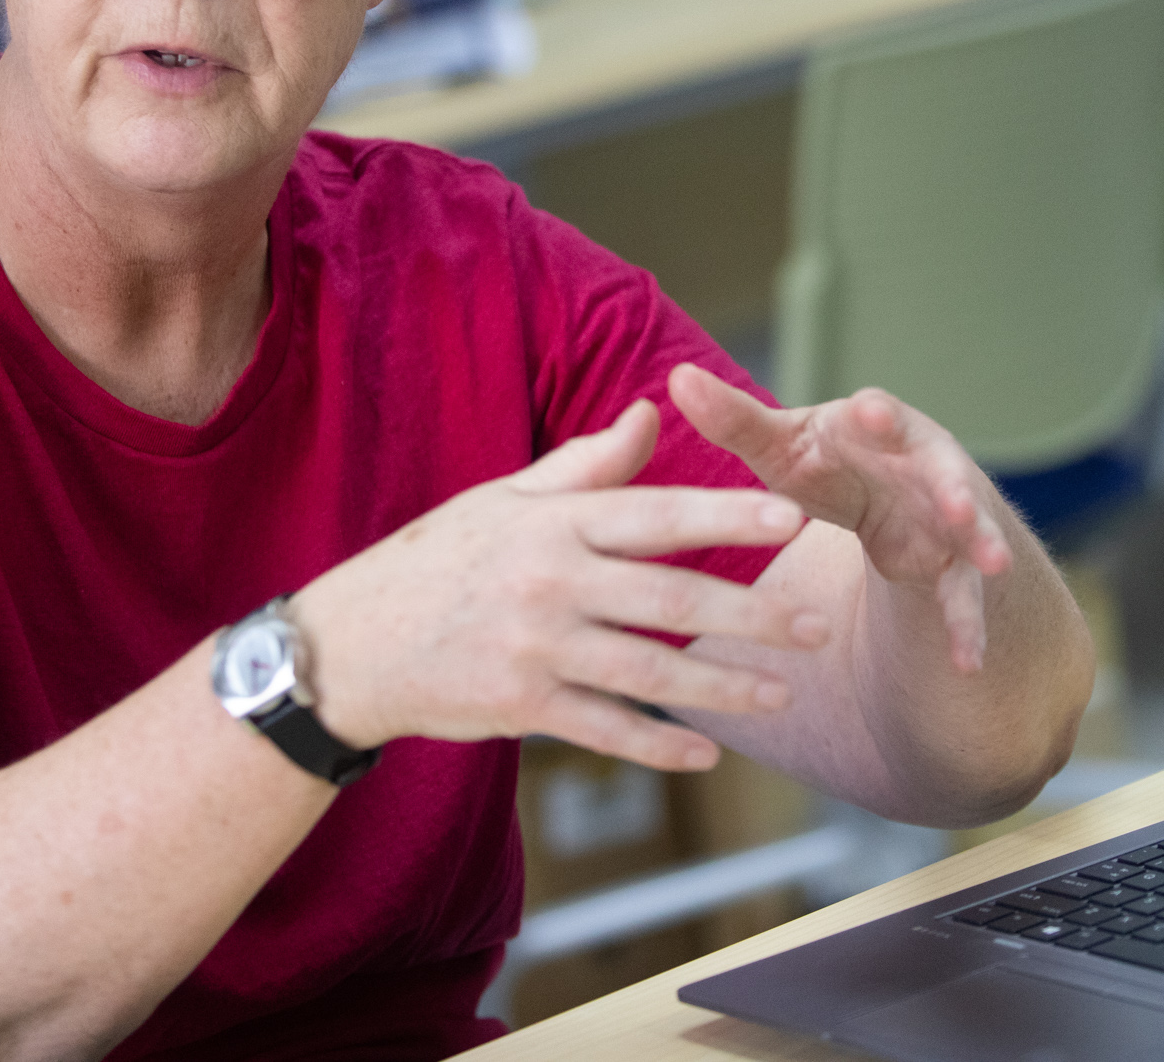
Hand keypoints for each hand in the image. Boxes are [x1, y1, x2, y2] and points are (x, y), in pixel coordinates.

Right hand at [291, 401, 832, 770]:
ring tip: (783, 691)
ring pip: (649, 671)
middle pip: (669, 600)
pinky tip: (708, 752)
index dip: (727, 516)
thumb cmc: (437, 561)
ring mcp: (536, 649)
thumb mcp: (503, 499)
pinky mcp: (521, 706)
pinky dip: (658, 744)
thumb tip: (650, 410)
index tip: (793, 518)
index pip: (656, 515)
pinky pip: (605, 728)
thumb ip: (585, 464)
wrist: (349, 645)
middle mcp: (550, 584)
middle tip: (814, 622)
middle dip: (751, 614)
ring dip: (723, 687)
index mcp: (554, 524)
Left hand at [667, 364, 1013, 672]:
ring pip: (970, 531)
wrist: (892, 496)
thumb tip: (677, 378)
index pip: (881, 415)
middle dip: (953, 487)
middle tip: (958, 502)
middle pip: (944, 472)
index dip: (877, 417)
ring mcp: (947, 517)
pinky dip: (967, 627)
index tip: (869, 413)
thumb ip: (734, 419)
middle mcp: (925, 465)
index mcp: (880, 428)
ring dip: (983, 544)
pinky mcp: (952, 564)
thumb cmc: (830, 458)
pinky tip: (967, 662)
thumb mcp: (781, 445)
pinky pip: (962, 597)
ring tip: (994, 565)